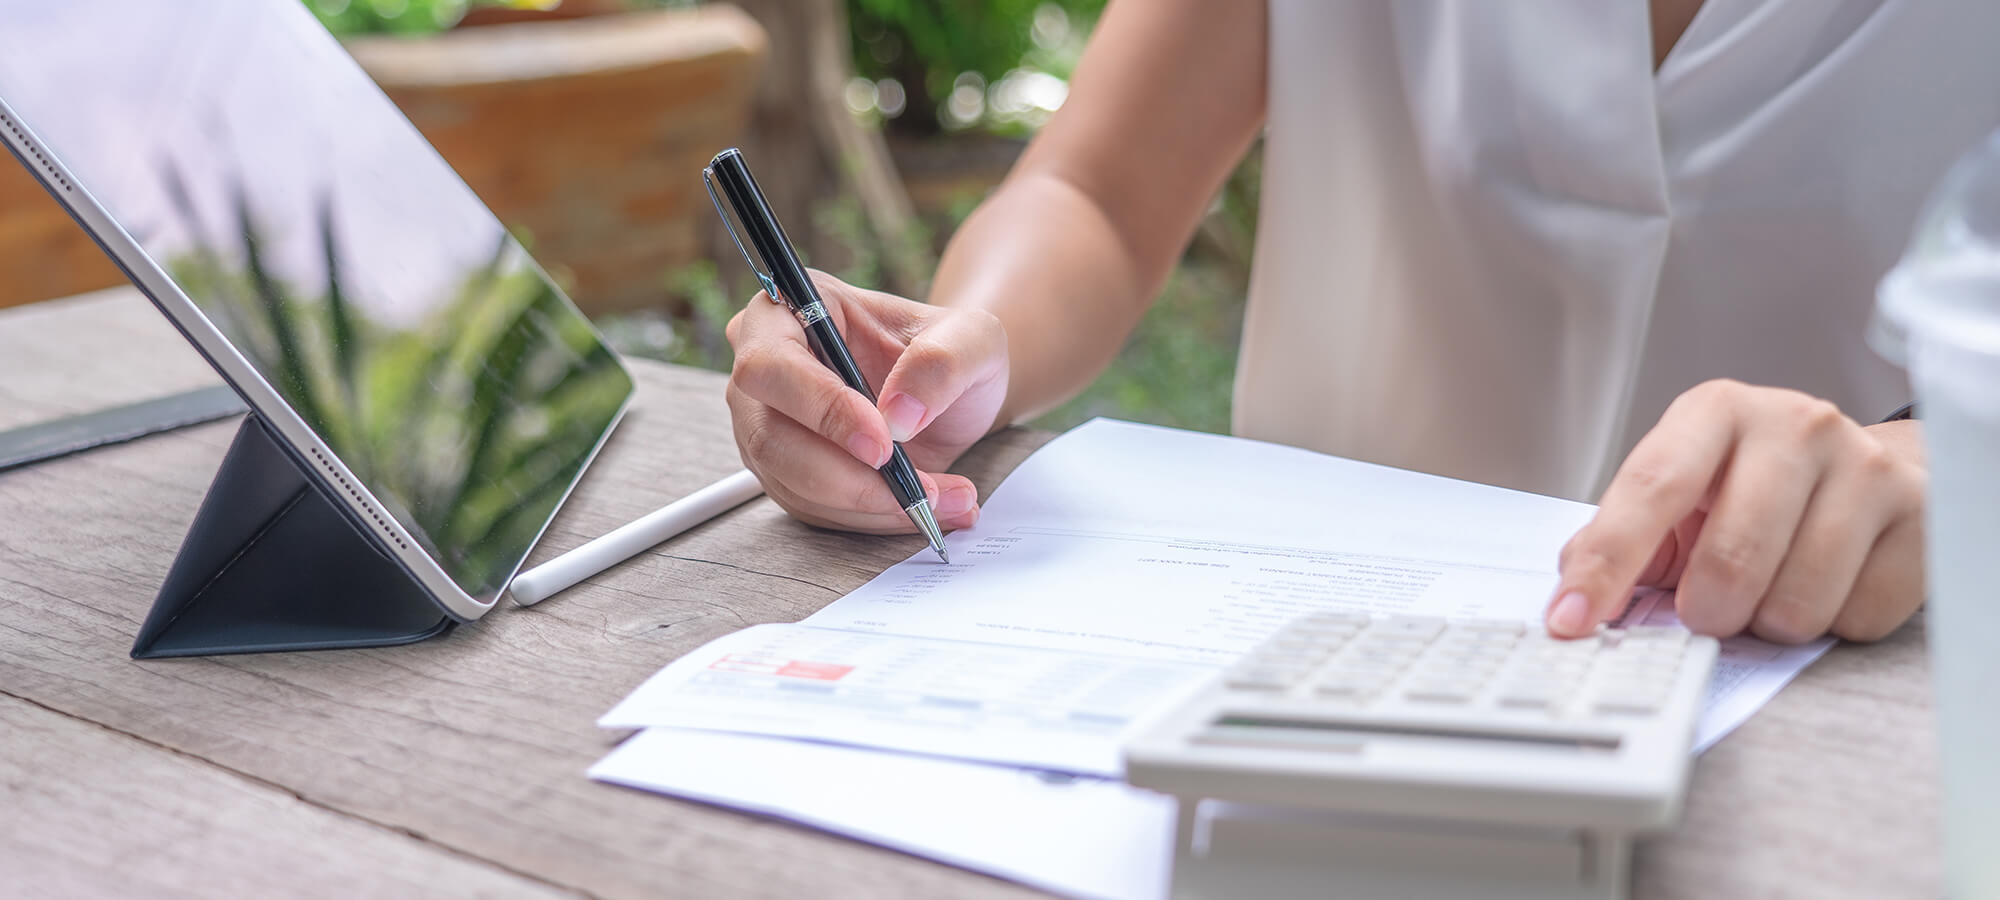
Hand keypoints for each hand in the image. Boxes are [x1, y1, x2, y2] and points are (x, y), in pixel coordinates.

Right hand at [724, 270, 1008, 533]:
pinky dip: (872, 518)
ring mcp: (766, 425)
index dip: (821, 409)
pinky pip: (815, 510)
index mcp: (790, 310)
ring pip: (793, 483)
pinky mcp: (785, 472)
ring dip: (870, 505)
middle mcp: (763, 369)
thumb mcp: (971, 338)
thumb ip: (941, 364)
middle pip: (771, 437)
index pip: (772, 364)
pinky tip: (921, 509)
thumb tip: (899, 415)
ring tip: (942, 501)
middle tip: (919, 492)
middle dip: (848, 477)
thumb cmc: (947, 351)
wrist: (948, 394)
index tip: (883, 445)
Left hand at [1547, 379, 1926, 642]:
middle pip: (1730, 560)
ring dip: (1769, 622)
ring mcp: (1865, 465)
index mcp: (1716, 413)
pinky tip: (1829, 584)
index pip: (1651, 488)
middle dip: (1705, 611)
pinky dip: (1831, 624)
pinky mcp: (1920, 514)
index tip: (1570, 620)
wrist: (1870, 468)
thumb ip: (1623, 537)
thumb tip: (1572, 593)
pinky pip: (1856, 617)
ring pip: (1796, 602)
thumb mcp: (1682, 490)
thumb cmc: (1754, 485)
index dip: (1607, 562)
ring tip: (1772, 588)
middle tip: (1708, 609)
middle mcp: (1794, 424)